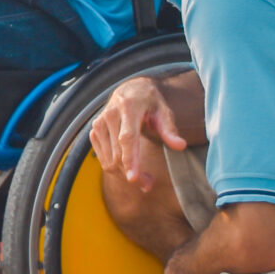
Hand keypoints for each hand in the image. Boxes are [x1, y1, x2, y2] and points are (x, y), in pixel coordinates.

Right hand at [89, 73, 193, 195]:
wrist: (129, 90)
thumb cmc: (149, 102)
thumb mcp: (163, 111)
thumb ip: (170, 129)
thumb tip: (180, 146)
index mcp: (128, 107)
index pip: (127, 138)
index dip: (130, 159)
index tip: (133, 179)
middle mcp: (110, 115)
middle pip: (118, 154)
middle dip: (134, 174)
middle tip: (149, 184)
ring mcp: (99, 124)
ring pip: (109, 160)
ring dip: (125, 175)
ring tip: (144, 178)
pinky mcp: (94, 131)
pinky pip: (103, 159)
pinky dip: (116, 169)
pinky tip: (129, 168)